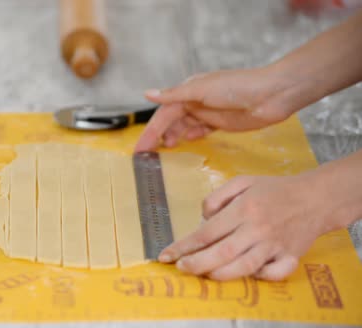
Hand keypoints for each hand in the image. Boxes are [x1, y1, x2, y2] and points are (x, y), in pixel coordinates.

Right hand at [135, 67, 305, 151]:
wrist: (272, 94)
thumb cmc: (236, 87)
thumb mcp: (201, 90)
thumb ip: (174, 95)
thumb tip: (146, 94)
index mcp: (188, 90)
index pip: (163, 113)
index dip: (151, 130)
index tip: (140, 148)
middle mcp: (195, 100)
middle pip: (171, 121)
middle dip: (159, 137)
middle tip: (149, 156)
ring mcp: (208, 112)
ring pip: (184, 127)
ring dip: (174, 137)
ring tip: (167, 150)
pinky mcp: (220, 123)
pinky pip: (200, 131)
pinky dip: (191, 137)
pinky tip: (187, 143)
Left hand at [158, 174, 343, 280]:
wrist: (316, 197)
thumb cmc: (275, 189)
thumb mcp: (242, 181)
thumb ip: (217, 197)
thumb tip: (203, 218)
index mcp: (243, 209)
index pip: (207, 232)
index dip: (184, 246)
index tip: (167, 255)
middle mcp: (257, 228)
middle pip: (222, 253)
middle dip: (197, 264)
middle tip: (181, 268)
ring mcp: (275, 244)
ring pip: (244, 267)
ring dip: (221, 274)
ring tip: (205, 274)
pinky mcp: (291, 256)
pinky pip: (274, 273)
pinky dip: (261, 277)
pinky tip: (247, 274)